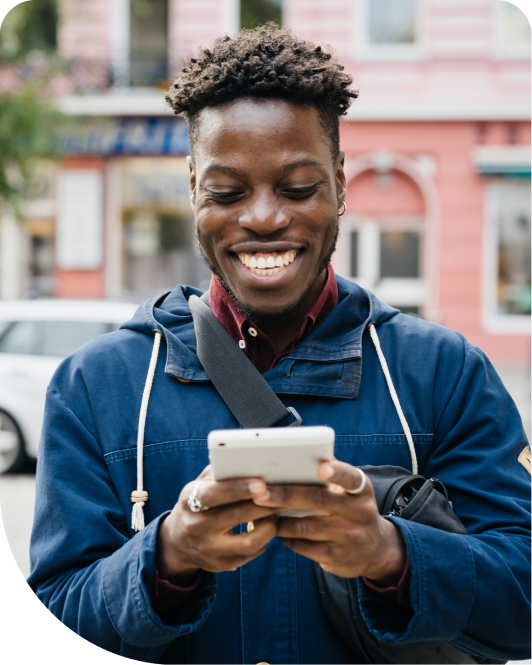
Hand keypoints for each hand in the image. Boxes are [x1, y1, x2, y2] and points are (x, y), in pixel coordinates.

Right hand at [157, 466, 278, 585]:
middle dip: (264, 505)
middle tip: (281, 495)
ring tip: (276, 512)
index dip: (238, 488)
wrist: (179, 542)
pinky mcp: (222, 565)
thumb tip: (246, 461)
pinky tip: (267, 526)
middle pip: (236, 516)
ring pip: (248, 542)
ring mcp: (208, 549)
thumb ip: (219, 473)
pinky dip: (264, 539)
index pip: (213, 494)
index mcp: (189, 501)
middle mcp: (196, 527)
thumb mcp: (199, 485)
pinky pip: (252, 553)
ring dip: (269, 525)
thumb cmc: (198, 504)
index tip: (261, 484)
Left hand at [253, 460, 405, 583]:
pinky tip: (273, 529)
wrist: (375, 550)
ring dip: (278, 519)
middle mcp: (359, 512)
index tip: (321, 468)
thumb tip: (296, 454)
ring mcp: (349, 537)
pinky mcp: (336, 557)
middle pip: (318, 501)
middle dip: (286, 495)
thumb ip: (330, 474)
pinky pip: (303, 546)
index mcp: (361, 490)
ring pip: (305, 527)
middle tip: (260, 493)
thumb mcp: (351, 491)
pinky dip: (284, 536)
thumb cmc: (351, 509)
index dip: (337, 473)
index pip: (351, 477)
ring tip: (258, 511)